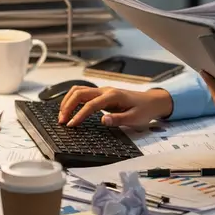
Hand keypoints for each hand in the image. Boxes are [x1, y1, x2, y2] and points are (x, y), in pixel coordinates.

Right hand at [58, 86, 173, 127]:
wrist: (152, 101)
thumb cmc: (144, 110)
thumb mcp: (135, 118)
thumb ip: (119, 119)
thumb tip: (103, 120)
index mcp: (113, 96)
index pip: (90, 104)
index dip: (79, 115)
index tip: (71, 125)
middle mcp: (105, 90)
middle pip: (80, 93)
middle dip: (68, 106)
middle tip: (62, 121)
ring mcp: (103, 91)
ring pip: (79, 90)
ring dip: (68, 101)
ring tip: (62, 115)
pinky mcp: (101, 94)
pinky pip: (83, 93)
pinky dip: (72, 99)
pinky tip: (69, 108)